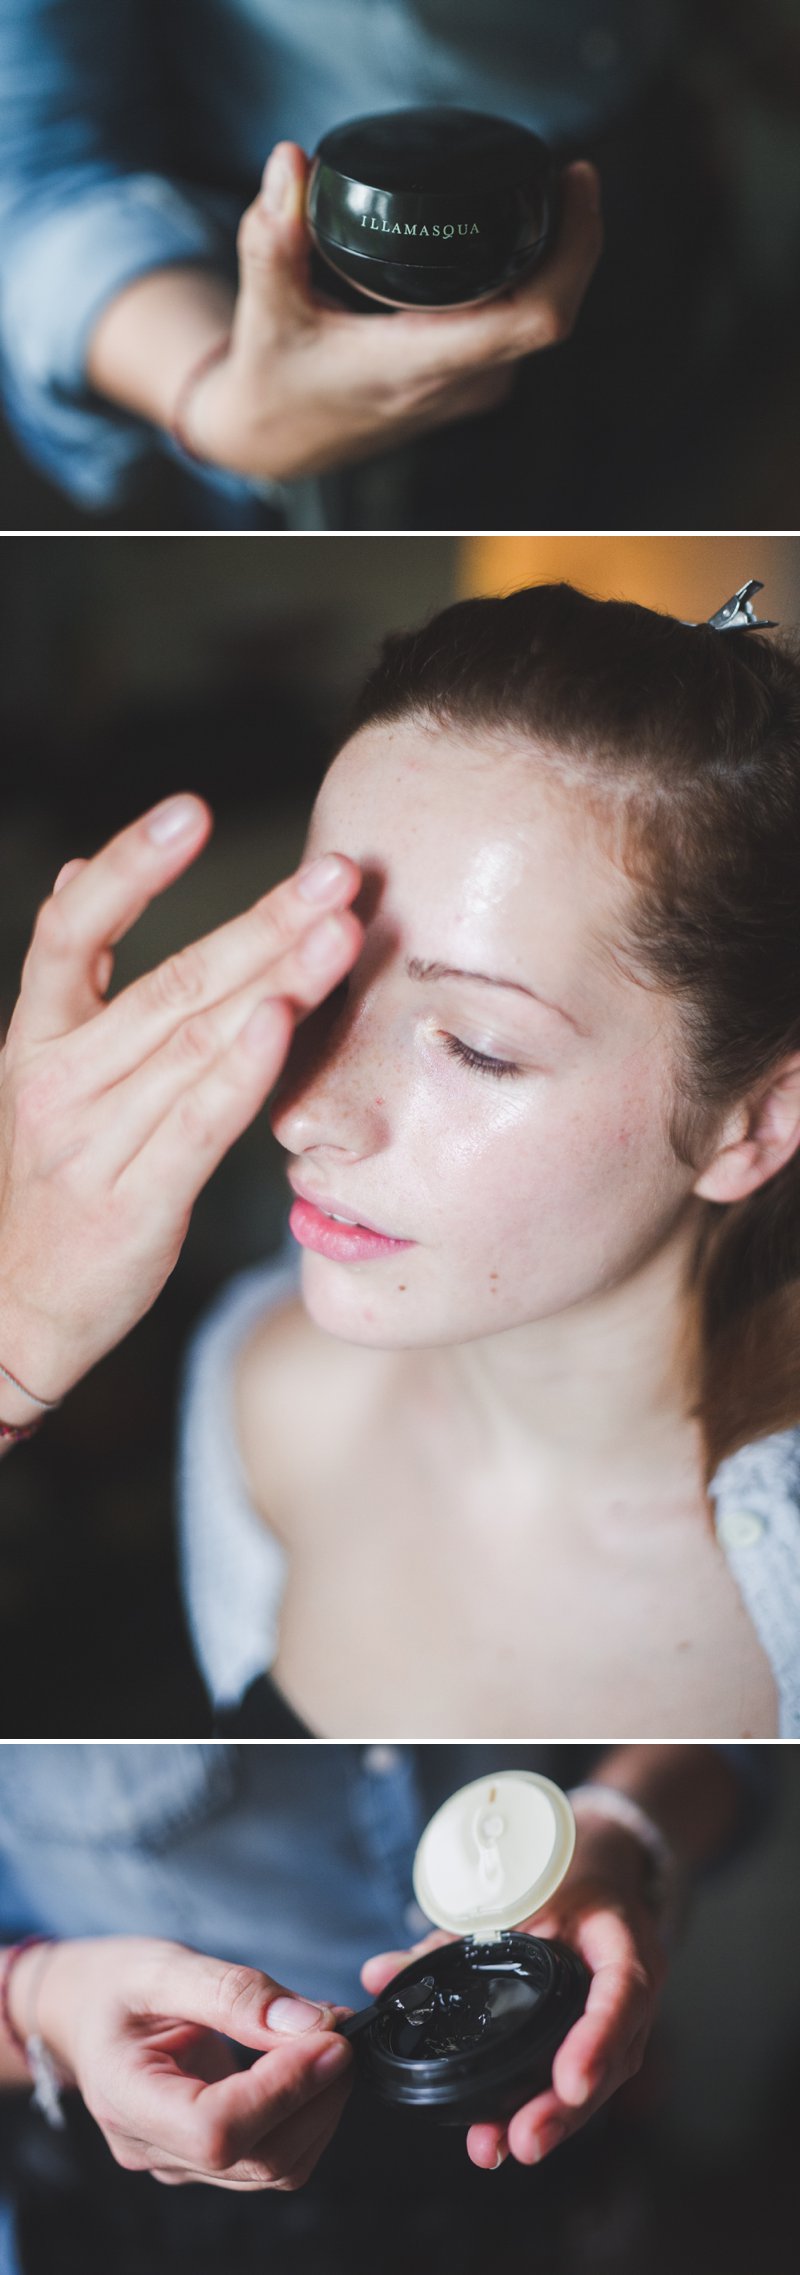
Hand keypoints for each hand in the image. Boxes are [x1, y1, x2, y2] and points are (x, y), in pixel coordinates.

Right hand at [0, 795, 361, 1406]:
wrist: (12, 1310)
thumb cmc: (50, 1182)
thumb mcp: (40, 1073)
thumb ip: (70, 980)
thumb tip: (71, 874)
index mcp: (36, 1038)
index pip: (70, 930)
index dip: (128, 866)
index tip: (190, 810)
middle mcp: (59, 1080)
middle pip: (168, 980)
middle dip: (261, 919)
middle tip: (337, 872)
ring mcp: (94, 1142)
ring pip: (194, 1042)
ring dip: (276, 979)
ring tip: (341, 932)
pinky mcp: (135, 1201)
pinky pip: (198, 1124)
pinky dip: (241, 1070)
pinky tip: (284, 1022)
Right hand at [20, 1936, 352, 2190]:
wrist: (85, 2012)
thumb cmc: (115, 1985)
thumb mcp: (161, 1967)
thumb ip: (233, 1992)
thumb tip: (308, 2024)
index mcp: (125, 2099)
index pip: (216, 2131)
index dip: (282, 2091)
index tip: (328, 2039)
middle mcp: (152, 2148)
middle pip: (257, 2159)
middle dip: (316, 2096)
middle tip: (340, 2031)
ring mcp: (180, 2162)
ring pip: (275, 2167)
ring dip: (321, 2107)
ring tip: (330, 2039)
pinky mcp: (207, 2159)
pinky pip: (272, 2156)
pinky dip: (308, 2113)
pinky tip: (311, 2063)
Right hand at [185, 142, 602, 479]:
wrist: (282, 442)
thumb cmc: (276, 383)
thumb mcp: (265, 311)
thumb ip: (272, 236)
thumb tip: (289, 162)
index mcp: (422, 364)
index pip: (535, 316)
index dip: (575, 248)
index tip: (574, 182)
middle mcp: (461, 381)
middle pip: (556, 307)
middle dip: (574, 237)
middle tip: (566, 173)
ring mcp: (474, 389)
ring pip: (544, 320)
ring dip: (558, 261)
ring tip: (548, 198)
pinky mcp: (475, 385)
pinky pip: (525, 329)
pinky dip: (534, 283)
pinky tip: (523, 243)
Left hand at [361, 1817, 665, 2170]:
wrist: (598, 1863)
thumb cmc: (560, 1870)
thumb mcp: (515, 1888)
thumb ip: (449, 1936)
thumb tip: (378, 1977)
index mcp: (621, 1939)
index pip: (622, 1992)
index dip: (597, 2041)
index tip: (569, 2083)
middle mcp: (631, 1986)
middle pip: (613, 2057)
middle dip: (565, 2107)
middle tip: (522, 2141)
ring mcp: (624, 2016)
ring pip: (601, 2078)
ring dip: (556, 2118)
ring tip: (505, 2146)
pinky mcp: (602, 2034)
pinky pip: (584, 2074)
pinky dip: (549, 2104)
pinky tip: (511, 2133)